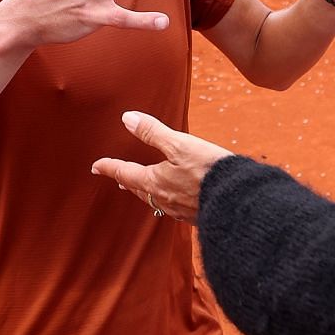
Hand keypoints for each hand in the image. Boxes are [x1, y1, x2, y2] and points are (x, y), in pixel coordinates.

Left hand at [90, 110, 232, 222]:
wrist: (238, 201)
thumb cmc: (208, 170)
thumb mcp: (180, 144)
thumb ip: (152, 132)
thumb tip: (127, 118)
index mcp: (155, 182)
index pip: (125, 172)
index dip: (110, 167)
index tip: (96, 166)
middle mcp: (163, 199)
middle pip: (139, 189)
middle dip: (128, 181)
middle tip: (118, 178)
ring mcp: (180, 210)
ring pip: (155, 200)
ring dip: (145, 192)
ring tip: (143, 188)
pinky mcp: (196, 216)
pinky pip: (173, 207)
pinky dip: (166, 199)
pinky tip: (175, 199)